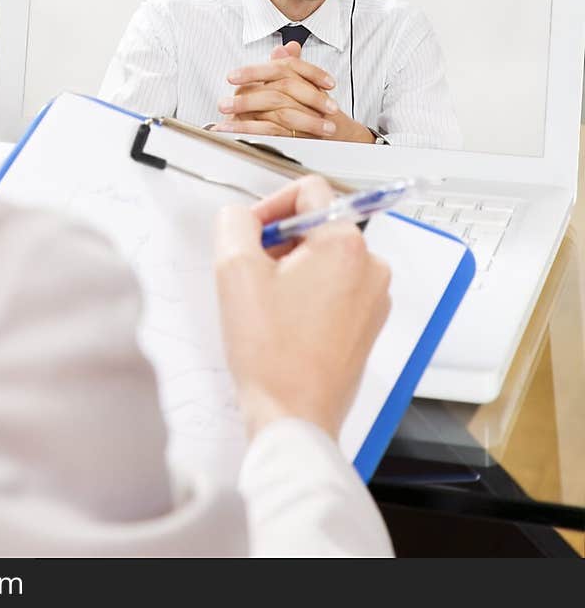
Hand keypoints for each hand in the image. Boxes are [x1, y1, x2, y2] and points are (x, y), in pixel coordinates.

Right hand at [214, 176, 391, 439]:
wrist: (293, 417)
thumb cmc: (271, 353)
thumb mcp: (234, 270)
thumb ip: (234, 222)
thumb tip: (241, 215)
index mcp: (346, 244)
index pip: (308, 190)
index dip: (270, 205)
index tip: (250, 234)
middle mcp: (370, 266)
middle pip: (317, 224)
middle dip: (280, 241)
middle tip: (252, 273)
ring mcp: (373, 298)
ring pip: (325, 256)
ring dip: (292, 268)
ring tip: (267, 302)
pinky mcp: (367, 324)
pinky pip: (335, 287)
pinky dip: (307, 292)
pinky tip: (284, 321)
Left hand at [215, 41, 373, 142]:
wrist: (340, 131)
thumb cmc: (317, 105)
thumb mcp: (303, 82)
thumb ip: (290, 66)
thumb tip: (281, 49)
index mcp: (303, 79)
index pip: (279, 70)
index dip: (254, 72)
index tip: (231, 76)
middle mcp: (307, 96)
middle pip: (277, 92)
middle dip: (247, 99)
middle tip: (223, 104)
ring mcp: (307, 116)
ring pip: (276, 115)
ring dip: (245, 122)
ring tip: (224, 125)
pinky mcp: (303, 136)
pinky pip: (275, 136)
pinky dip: (252, 136)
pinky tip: (234, 136)